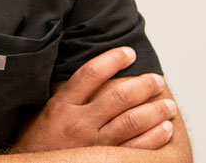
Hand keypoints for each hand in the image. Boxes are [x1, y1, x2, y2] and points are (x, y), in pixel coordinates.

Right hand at [12, 47, 177, 152]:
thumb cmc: (37, 143)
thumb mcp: (41, 113)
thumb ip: (64, 96)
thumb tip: (91, 75)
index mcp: (61, 106)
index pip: (91, 74)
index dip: (112, 59)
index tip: (128, 53)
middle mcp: (78, 123)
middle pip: (119, 97)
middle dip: (144, 86)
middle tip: (157, 80)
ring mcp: (93, 144)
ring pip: (132, 122)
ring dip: (155, 111)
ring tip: (168, 104)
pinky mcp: (104, 161)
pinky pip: (136, 148)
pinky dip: (155, 137)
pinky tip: (165, 129)